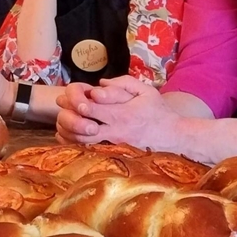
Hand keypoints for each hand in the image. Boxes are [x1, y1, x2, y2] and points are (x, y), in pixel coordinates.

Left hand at [55, 75, 179, 148]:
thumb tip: (99, 84)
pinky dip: (75, 144)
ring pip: (83, 141)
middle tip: (63, 107)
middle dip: (69, 116)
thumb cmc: (158, 112)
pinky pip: (89, 151)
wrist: (173, 136)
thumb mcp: (146, 90)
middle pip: (83, 126)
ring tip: (64, 120)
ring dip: (69, 130)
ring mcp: (113, 144)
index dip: (77, 101)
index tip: (71, 96)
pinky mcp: (114, 154)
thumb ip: (122, 83)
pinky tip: (69, 135)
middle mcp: (115, 131)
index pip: (92, 107)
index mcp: (121, 113)